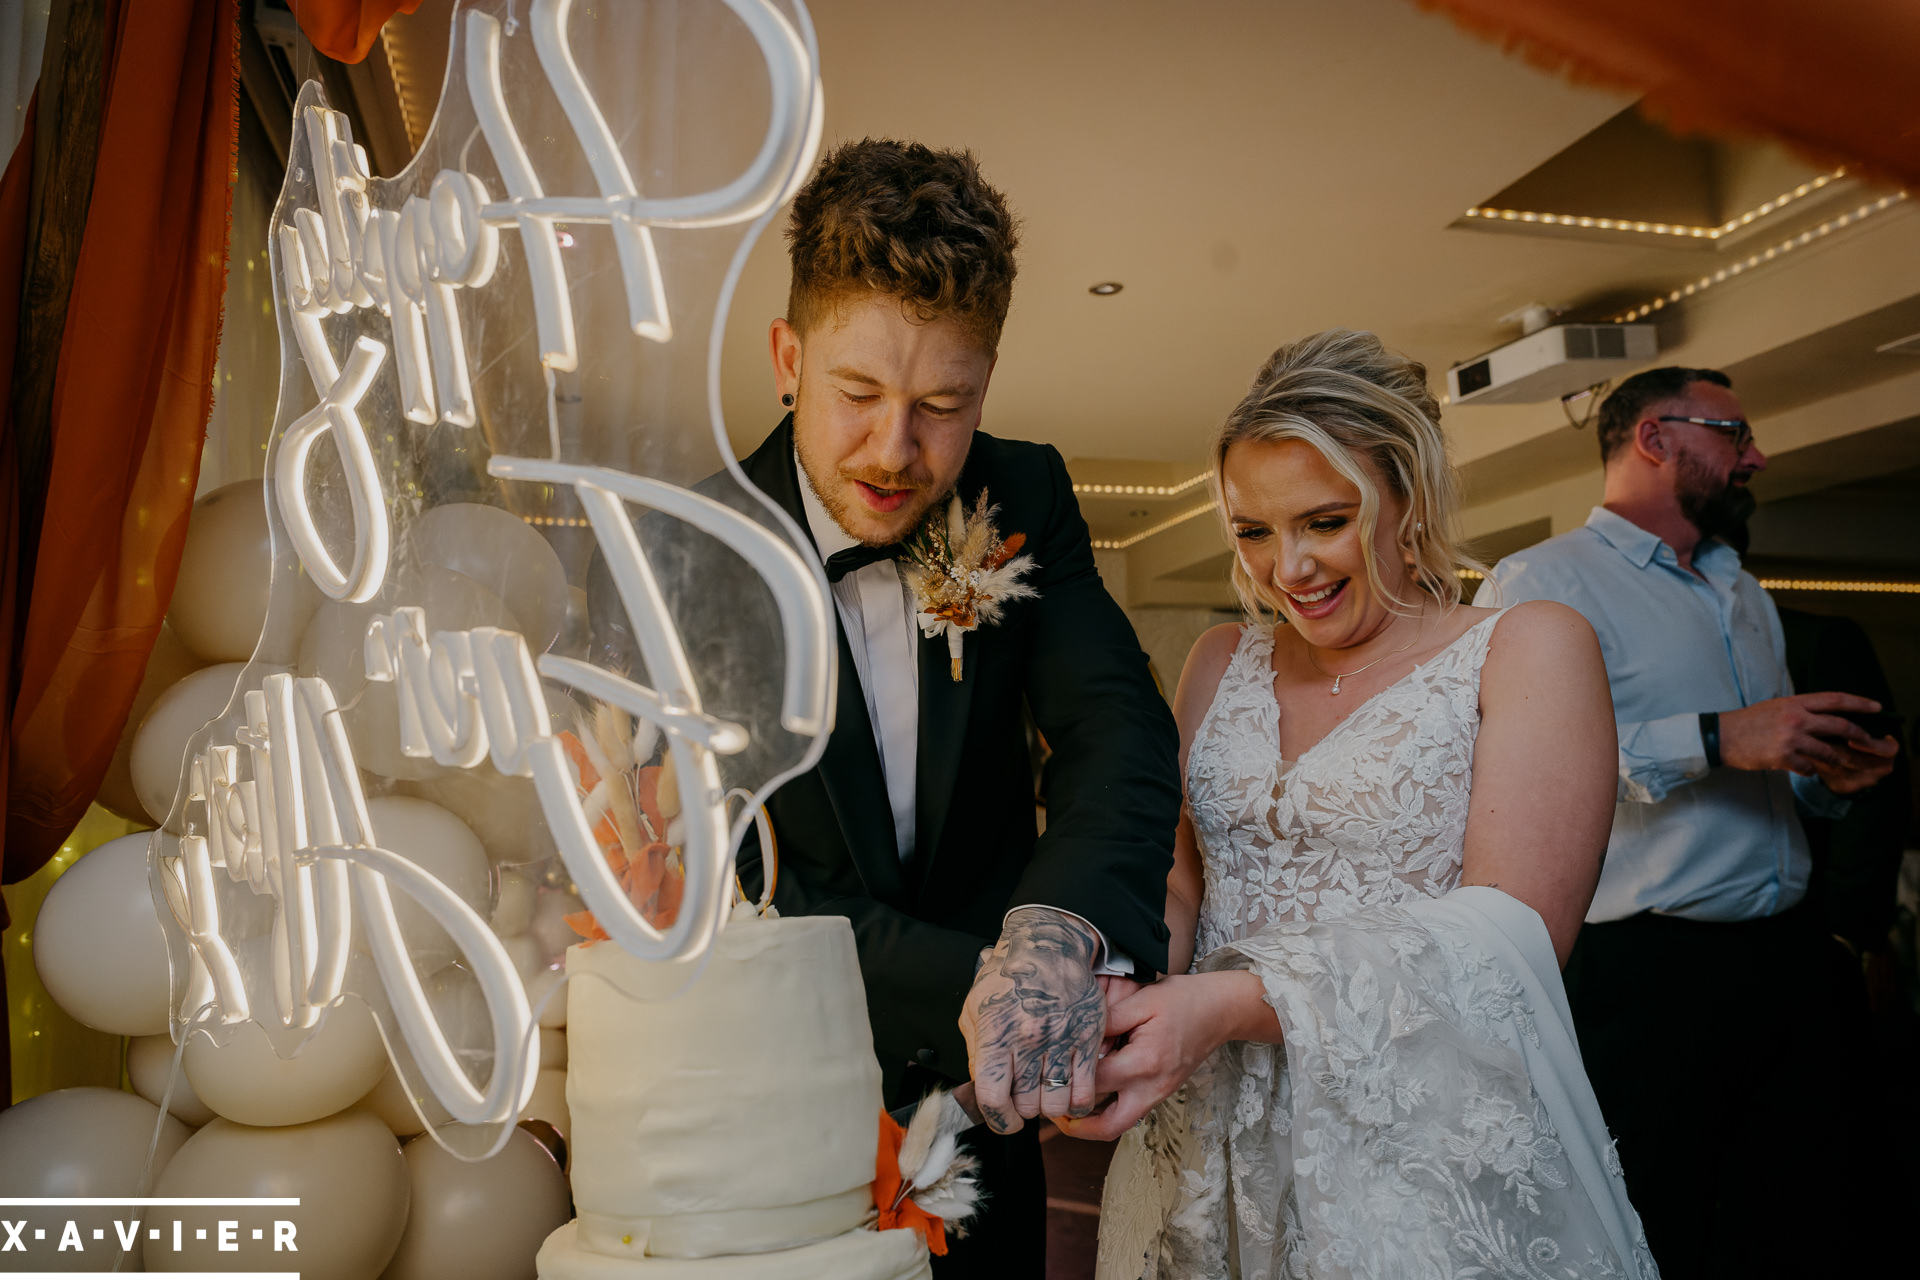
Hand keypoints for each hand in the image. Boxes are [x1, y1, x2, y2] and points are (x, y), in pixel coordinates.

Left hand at [959, 908, 1104, 1133]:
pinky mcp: (1088, 1037)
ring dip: (1049, 1108)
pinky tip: (1068, 1095)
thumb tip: (982, 1089)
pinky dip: (1077, 1102)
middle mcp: (1030, 1039)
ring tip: (1044, 1095)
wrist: (1048, 946)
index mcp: (998, 1033)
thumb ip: (975, 1052)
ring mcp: (1062, 1039)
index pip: (992, 1096)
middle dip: (1022, 1110)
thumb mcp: (975, 1009)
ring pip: (1056, 1103)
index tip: (1002, 1120)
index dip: (996, 1118)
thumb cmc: (1007, 977)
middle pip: (1026, 1104)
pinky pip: (1085, 1089)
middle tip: (1023, 1099)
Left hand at [1053, 969, 1277, 1142]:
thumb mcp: (1143, 999)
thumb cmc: (1185, 1000)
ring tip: (1063, 1113)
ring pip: (1118, 1125)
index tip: (1046, 1071)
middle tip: (1049, 1111)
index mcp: (1144, 1063)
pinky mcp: (1160, 1092)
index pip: (1094, 1081)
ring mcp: (1158, 1094)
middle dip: (1074, 1123)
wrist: (1223, 1010)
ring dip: (1090, 1125)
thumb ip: (1108, 1018)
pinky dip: (1106, 1111)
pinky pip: (1129, 1113)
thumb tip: (1076, 1033)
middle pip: (1106, 1124)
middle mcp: (1152, 1087)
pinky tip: (1089, 1096)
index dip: (1068, 1077)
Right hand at [1719, 693, 1897, 791]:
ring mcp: (1790, 738)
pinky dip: (1809, 769)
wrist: (1722, 736)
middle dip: (1861, 736)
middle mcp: (1796, 718)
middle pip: (1840, 726)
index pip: (1835, 700)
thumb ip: (1801, 710)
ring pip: (1829, 751)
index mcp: (1795, 703)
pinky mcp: (1783, 757)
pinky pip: (1809, 767)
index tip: (1876, 707)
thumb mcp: (1776, 707)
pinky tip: (1802, 767)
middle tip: (1872, 743)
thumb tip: (1826, 717)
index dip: (1859, 703)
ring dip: (1835, 758)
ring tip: (1835, 760)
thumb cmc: (1749, 721)